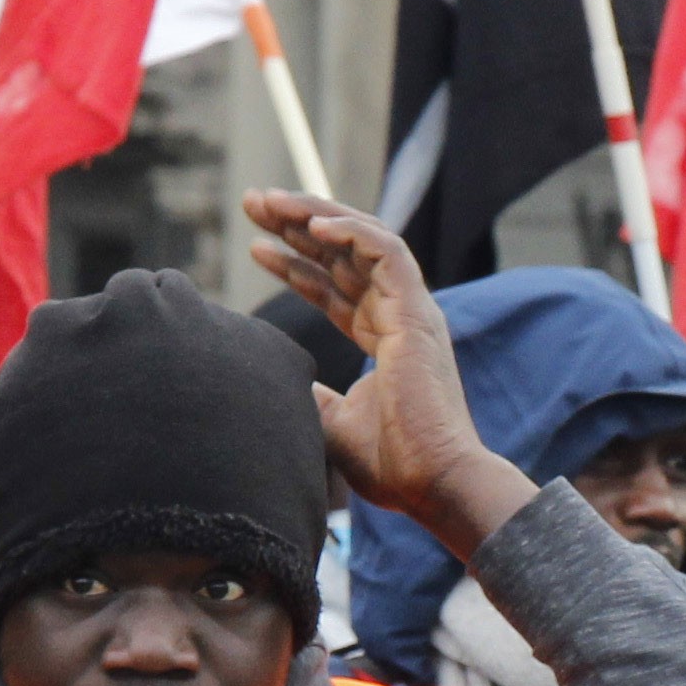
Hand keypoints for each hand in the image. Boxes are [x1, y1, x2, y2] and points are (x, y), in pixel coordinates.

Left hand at [244, 193, 536, 553]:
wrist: (431, 483)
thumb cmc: (392, 465)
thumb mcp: (331, 423)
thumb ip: (310, 394)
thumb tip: (278, 382)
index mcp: (384, 339)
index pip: (335, 287)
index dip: (295, 263)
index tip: (255, 247)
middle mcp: (399, 316)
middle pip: (344, 256)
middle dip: (298, 226)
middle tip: (254, 202)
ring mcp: (411, 311)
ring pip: (364, 241)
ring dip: (316, 216)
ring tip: (272, 201)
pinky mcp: (418, 311)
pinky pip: (387, 251)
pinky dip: (351, 231)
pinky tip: (311, 224)